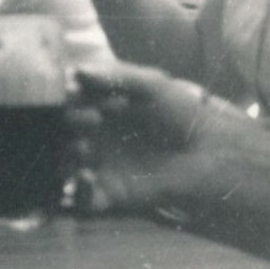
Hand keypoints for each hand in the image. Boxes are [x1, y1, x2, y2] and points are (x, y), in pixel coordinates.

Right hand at [72, 60, 215, 210]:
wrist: (209, 154)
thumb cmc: (181, 114)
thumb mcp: (152, 85)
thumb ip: (116, 76)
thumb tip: (77, 70)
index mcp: (96, 110)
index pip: (67, 104)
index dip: (66, 98)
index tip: (75, 93)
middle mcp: (91, 138)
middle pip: (60, 133)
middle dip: (69, 125)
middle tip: (92, 120)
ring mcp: (97, 166)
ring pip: (64, 165)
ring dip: (66, 157)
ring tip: (84, 148)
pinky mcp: (108, 194)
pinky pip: (83, 198)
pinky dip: (80, 190)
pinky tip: (87, 176)